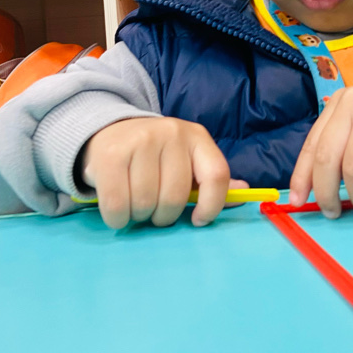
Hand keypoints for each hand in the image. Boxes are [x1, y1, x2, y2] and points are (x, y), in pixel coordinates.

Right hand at [82, 117, 245, 228]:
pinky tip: (117, 211)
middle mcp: (172, 134)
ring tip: (135, 205)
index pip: (217, 175)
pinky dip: (118, 218)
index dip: (212, 205)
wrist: (109, 131)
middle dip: (164, 216)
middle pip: (176, 197)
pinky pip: (118, 204)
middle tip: (154, 211)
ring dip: (139, 216)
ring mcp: (140, 141)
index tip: (199, 220)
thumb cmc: (154, 156)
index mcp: (197, 137)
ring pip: (146, 204)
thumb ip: (212, 179)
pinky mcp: (111, 154)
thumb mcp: (187, 160)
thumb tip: (244, 192)